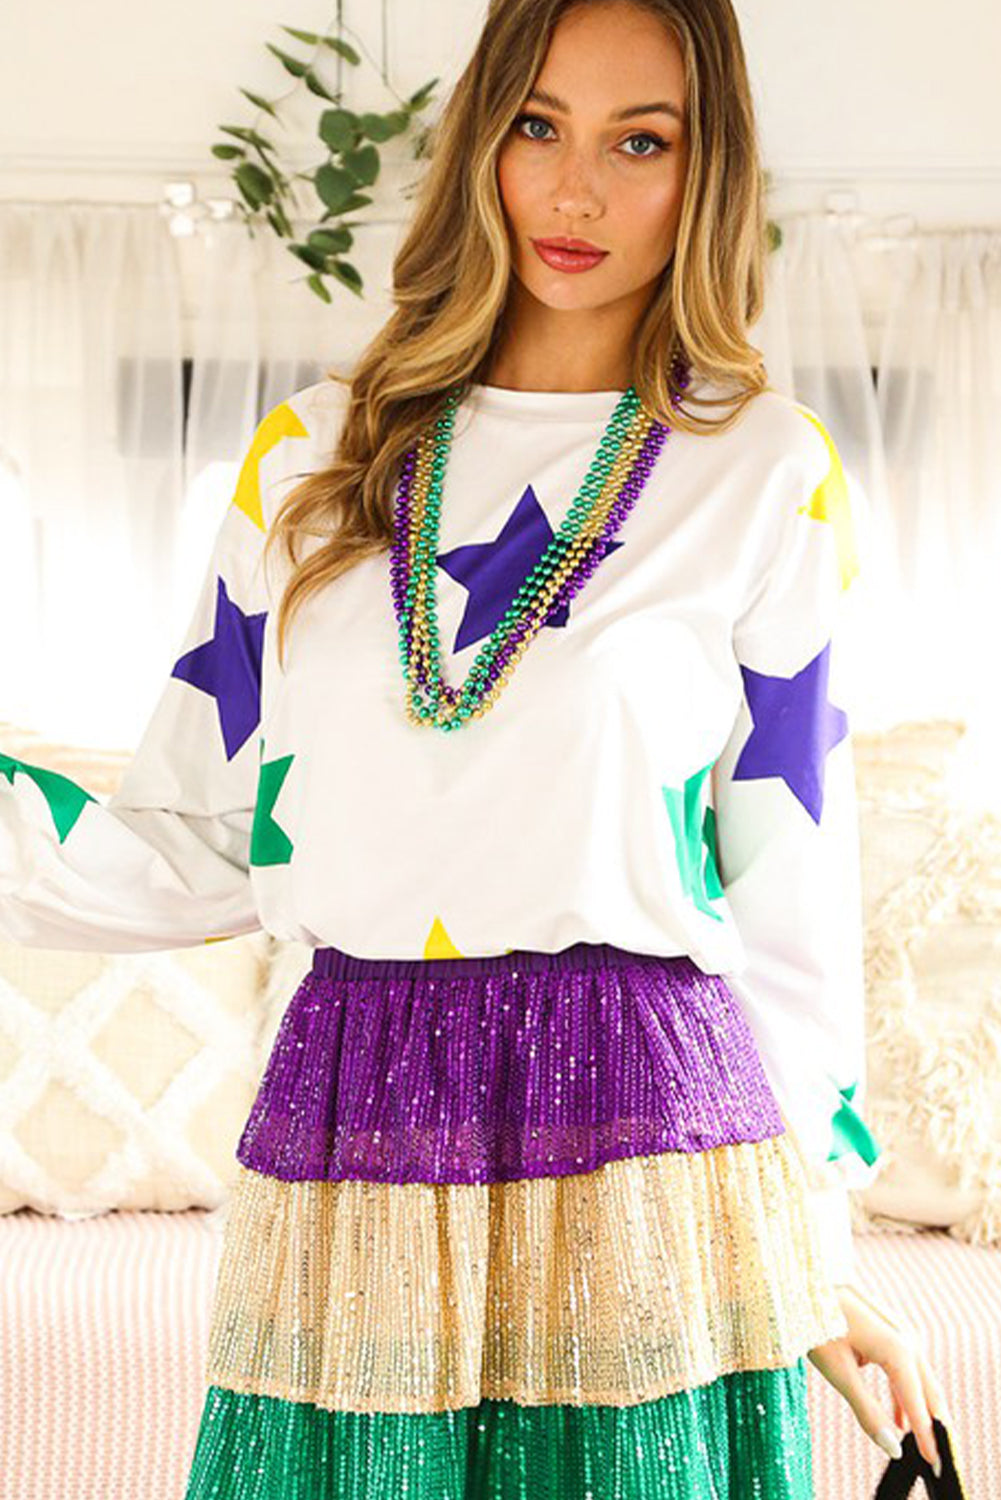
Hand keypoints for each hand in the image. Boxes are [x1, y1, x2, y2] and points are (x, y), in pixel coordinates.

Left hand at [808, 1280, 951, 1475]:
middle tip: (937, 1462)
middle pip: (928, 1390)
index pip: (918, 1403)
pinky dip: (904, 1394)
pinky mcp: (888, 1329)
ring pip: (918, 1379)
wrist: (801, 1279)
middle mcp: (906, 1336)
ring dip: (921, 1411)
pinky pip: (904, 1368)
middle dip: (933, 1426)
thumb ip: (867, 1410)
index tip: (935, 1466)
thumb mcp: (839, 1371)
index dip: (927, 1437)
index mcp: (897, 1347)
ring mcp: (899, 1330)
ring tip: (922, 1445)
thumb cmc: (815, 1322)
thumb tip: (893, 1447)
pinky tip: (900, 1419)